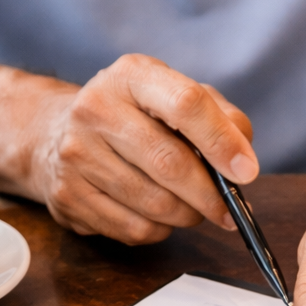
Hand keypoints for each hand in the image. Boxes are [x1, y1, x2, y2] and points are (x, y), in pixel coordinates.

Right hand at [17, 54, 257, 242]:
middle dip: (209, 194)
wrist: (59, 133)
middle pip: (170, 162)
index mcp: (132, 76)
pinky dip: (159, 230)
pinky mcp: (67, 195)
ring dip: (186, 215)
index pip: (185, 104)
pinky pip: (133, 228)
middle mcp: (96, 108)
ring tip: (192, 208)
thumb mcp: (177, 98)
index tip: (246, 172)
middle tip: (227, 209)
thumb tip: (244, 160)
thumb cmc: (137, 117)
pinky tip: (159, 216)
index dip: (222, 142)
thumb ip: (221, 119)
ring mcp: (76, 153)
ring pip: (154, 204)